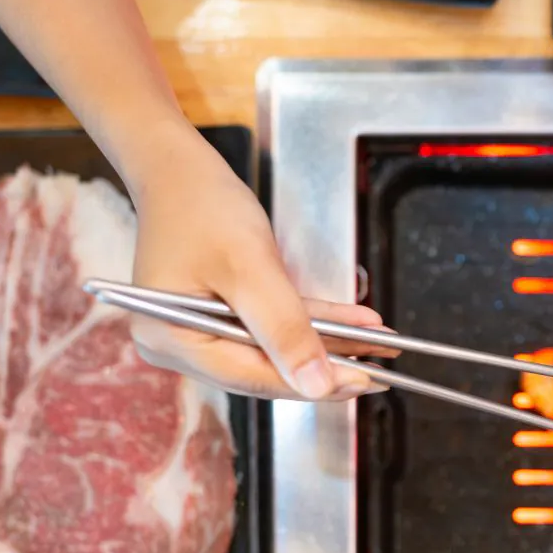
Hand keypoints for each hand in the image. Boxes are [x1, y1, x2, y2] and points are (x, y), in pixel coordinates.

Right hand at [125, 129, 397, 401]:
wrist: (177, 168)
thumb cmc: (201, 206)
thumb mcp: (250, 267)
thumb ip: (284, 328)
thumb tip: (316, 385)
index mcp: (172, 340)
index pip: (253, 377)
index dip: (311, 382)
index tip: (363, 380)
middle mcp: (179, 345)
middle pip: (264, 369)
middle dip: (325, 365)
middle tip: (380, 368)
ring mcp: (197, 333)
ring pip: (273, 349)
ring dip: (326, 344)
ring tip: (377, 344)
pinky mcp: (217, 318)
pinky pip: (269, 328)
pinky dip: (309, 323)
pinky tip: (352, 323)